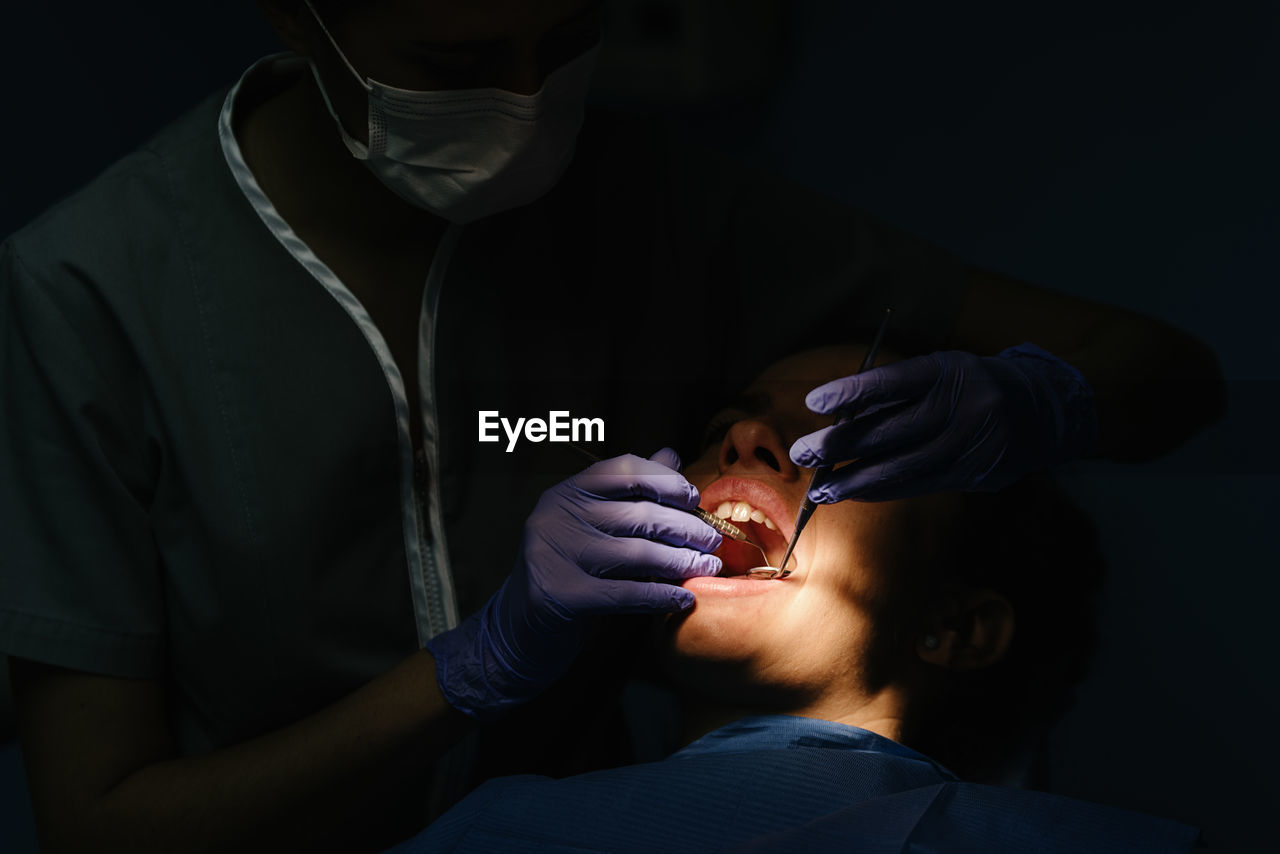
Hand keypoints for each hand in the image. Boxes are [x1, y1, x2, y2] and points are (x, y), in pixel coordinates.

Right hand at [426, 449, 720, 720]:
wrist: (520, 628)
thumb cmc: (567, 570)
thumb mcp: (592, 525)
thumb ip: (629, 490)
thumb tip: (671, 455)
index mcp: (566, 493)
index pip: (623, 470)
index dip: (665, 480)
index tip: (694, 498)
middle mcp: (557, 517)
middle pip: (637, 513)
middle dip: (684, 527)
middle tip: (712, 541)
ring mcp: (557, 554)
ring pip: (637, 554)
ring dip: (681, 562)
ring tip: (708, 568)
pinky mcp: (563, 595)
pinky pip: (626, 593)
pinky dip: (661, 596)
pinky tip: (684, 599)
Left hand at [789, 344, 1096, 501]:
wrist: (1044, 407)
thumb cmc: (973, 385)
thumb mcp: (941, 372)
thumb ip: (896, 392)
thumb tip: (841, 417)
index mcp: (948, 371)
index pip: (893, 381)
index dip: (852, 391)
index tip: (814, 401)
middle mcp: (962, 406)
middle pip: (892, 429)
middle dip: (842, 445)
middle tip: (803, 454)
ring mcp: (971, 443)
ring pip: (904, 466)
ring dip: (857, 481)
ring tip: (822, 490)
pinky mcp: (977, 473)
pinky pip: (922, 484)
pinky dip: (886, 490)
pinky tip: (857, 494)